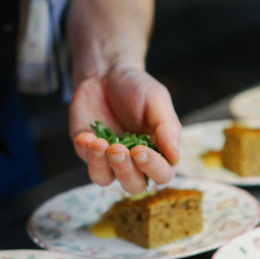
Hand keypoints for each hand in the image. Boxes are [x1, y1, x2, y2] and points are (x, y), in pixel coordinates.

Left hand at [70, 64, 180, 193]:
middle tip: (119, 149)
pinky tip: (87, 135)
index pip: (162, 174)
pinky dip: (84, 150)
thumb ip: (167, 127)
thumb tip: (175, 157)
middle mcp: (133, 162)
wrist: (107, 73)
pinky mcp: (86, 149)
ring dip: (101, 166)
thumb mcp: (157, 100)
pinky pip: (84, 159)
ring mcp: (107, 158)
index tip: (141, 150)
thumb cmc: (137, 88)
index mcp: (157, 152)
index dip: (153, 168)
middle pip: (133, 185)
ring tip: (100, 144)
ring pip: (104, 179)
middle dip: (125, 170)